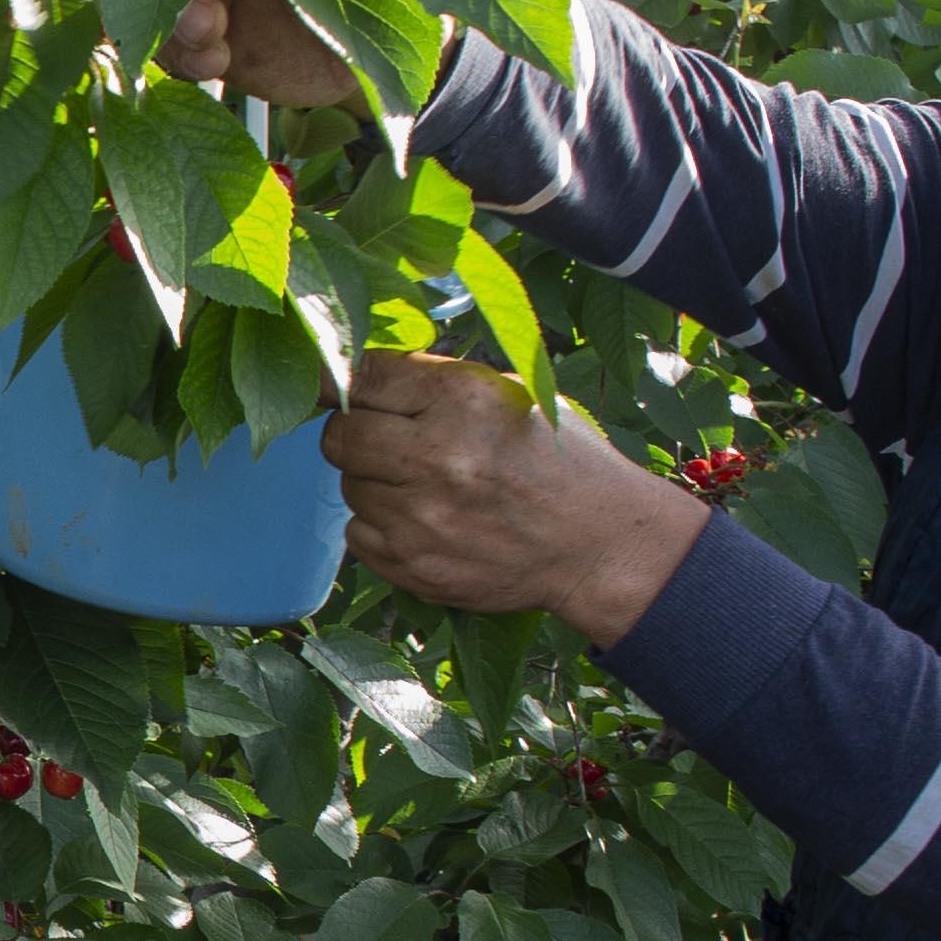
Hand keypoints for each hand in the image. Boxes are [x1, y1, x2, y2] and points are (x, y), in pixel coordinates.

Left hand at [324, 352, 708, 649]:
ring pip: (349, 486)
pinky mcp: (413, 566)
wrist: (601, 545)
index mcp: (463, 400)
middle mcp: (437, 458)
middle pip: (339, 436)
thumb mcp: (512, 394)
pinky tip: (428, 521)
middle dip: (357, 433)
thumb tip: (348, 373)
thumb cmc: (558, 460)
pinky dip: (383, 526)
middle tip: (392, 441)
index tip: (349, 392)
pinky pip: (359, 534)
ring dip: (376, 482)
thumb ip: (434, 381)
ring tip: (429, 484)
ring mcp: (421, 519)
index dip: (350, 384)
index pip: (362, 377)